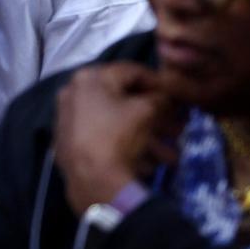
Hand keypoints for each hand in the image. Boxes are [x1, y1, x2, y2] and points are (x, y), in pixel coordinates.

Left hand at [53, 63, 182, 214]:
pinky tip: (151, 164)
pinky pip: (106, 139)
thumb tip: (164, 98)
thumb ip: (159, 98)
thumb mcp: (146, 111)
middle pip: (124, 101)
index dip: (157, 81)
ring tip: (171, 156)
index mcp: (89, 78)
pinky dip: (129, 147)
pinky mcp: (71, 144)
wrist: (90, 178)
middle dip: (157, 117)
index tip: (176, 93)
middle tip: (179, 128)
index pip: (130, 71)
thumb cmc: (118, 134)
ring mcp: (70, 120)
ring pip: (118, 124)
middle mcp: (74, 94)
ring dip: (149, 138)